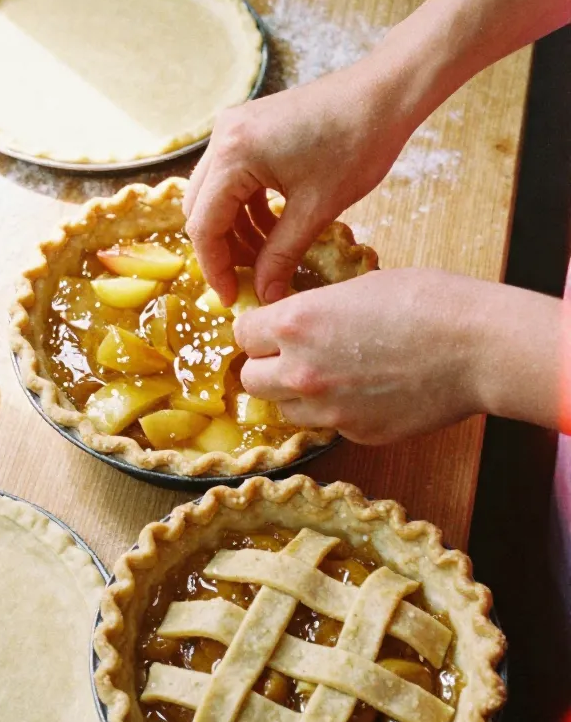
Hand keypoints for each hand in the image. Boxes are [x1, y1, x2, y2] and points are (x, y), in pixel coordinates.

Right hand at [183, 54, 415, 306]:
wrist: (384, 94)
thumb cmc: (357, 144)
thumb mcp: (316, 209)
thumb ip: (281, 255)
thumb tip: (264, 295)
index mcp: (233, 155)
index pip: (203, 225)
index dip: (215, 268)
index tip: (232, 298)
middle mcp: (222, 137)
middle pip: (200, 209)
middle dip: (222, 249)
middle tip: (249, 280)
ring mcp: (233, 129)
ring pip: (215, 195)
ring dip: (235, 229)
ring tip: (267, 257)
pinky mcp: (248, 129)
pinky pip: (233, 178)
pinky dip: (247, 208)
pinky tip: (274, 228)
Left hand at [234, 268, 560, 443]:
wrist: (478, 348)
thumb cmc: (427, 302)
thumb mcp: (357, 287)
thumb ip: (314, 310)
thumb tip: (295, 323)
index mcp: (296, 324)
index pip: (242, 334)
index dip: (257, 329)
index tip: (271, 327)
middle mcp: (301, 371)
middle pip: (251, 379)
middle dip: (266, 365)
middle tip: (291, 353)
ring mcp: (328, 410)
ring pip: (284, 409)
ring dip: (295, 393)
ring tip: (331, 373)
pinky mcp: (356, 434)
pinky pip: (326, 425)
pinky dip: (334, 411)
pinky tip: (364, 390)